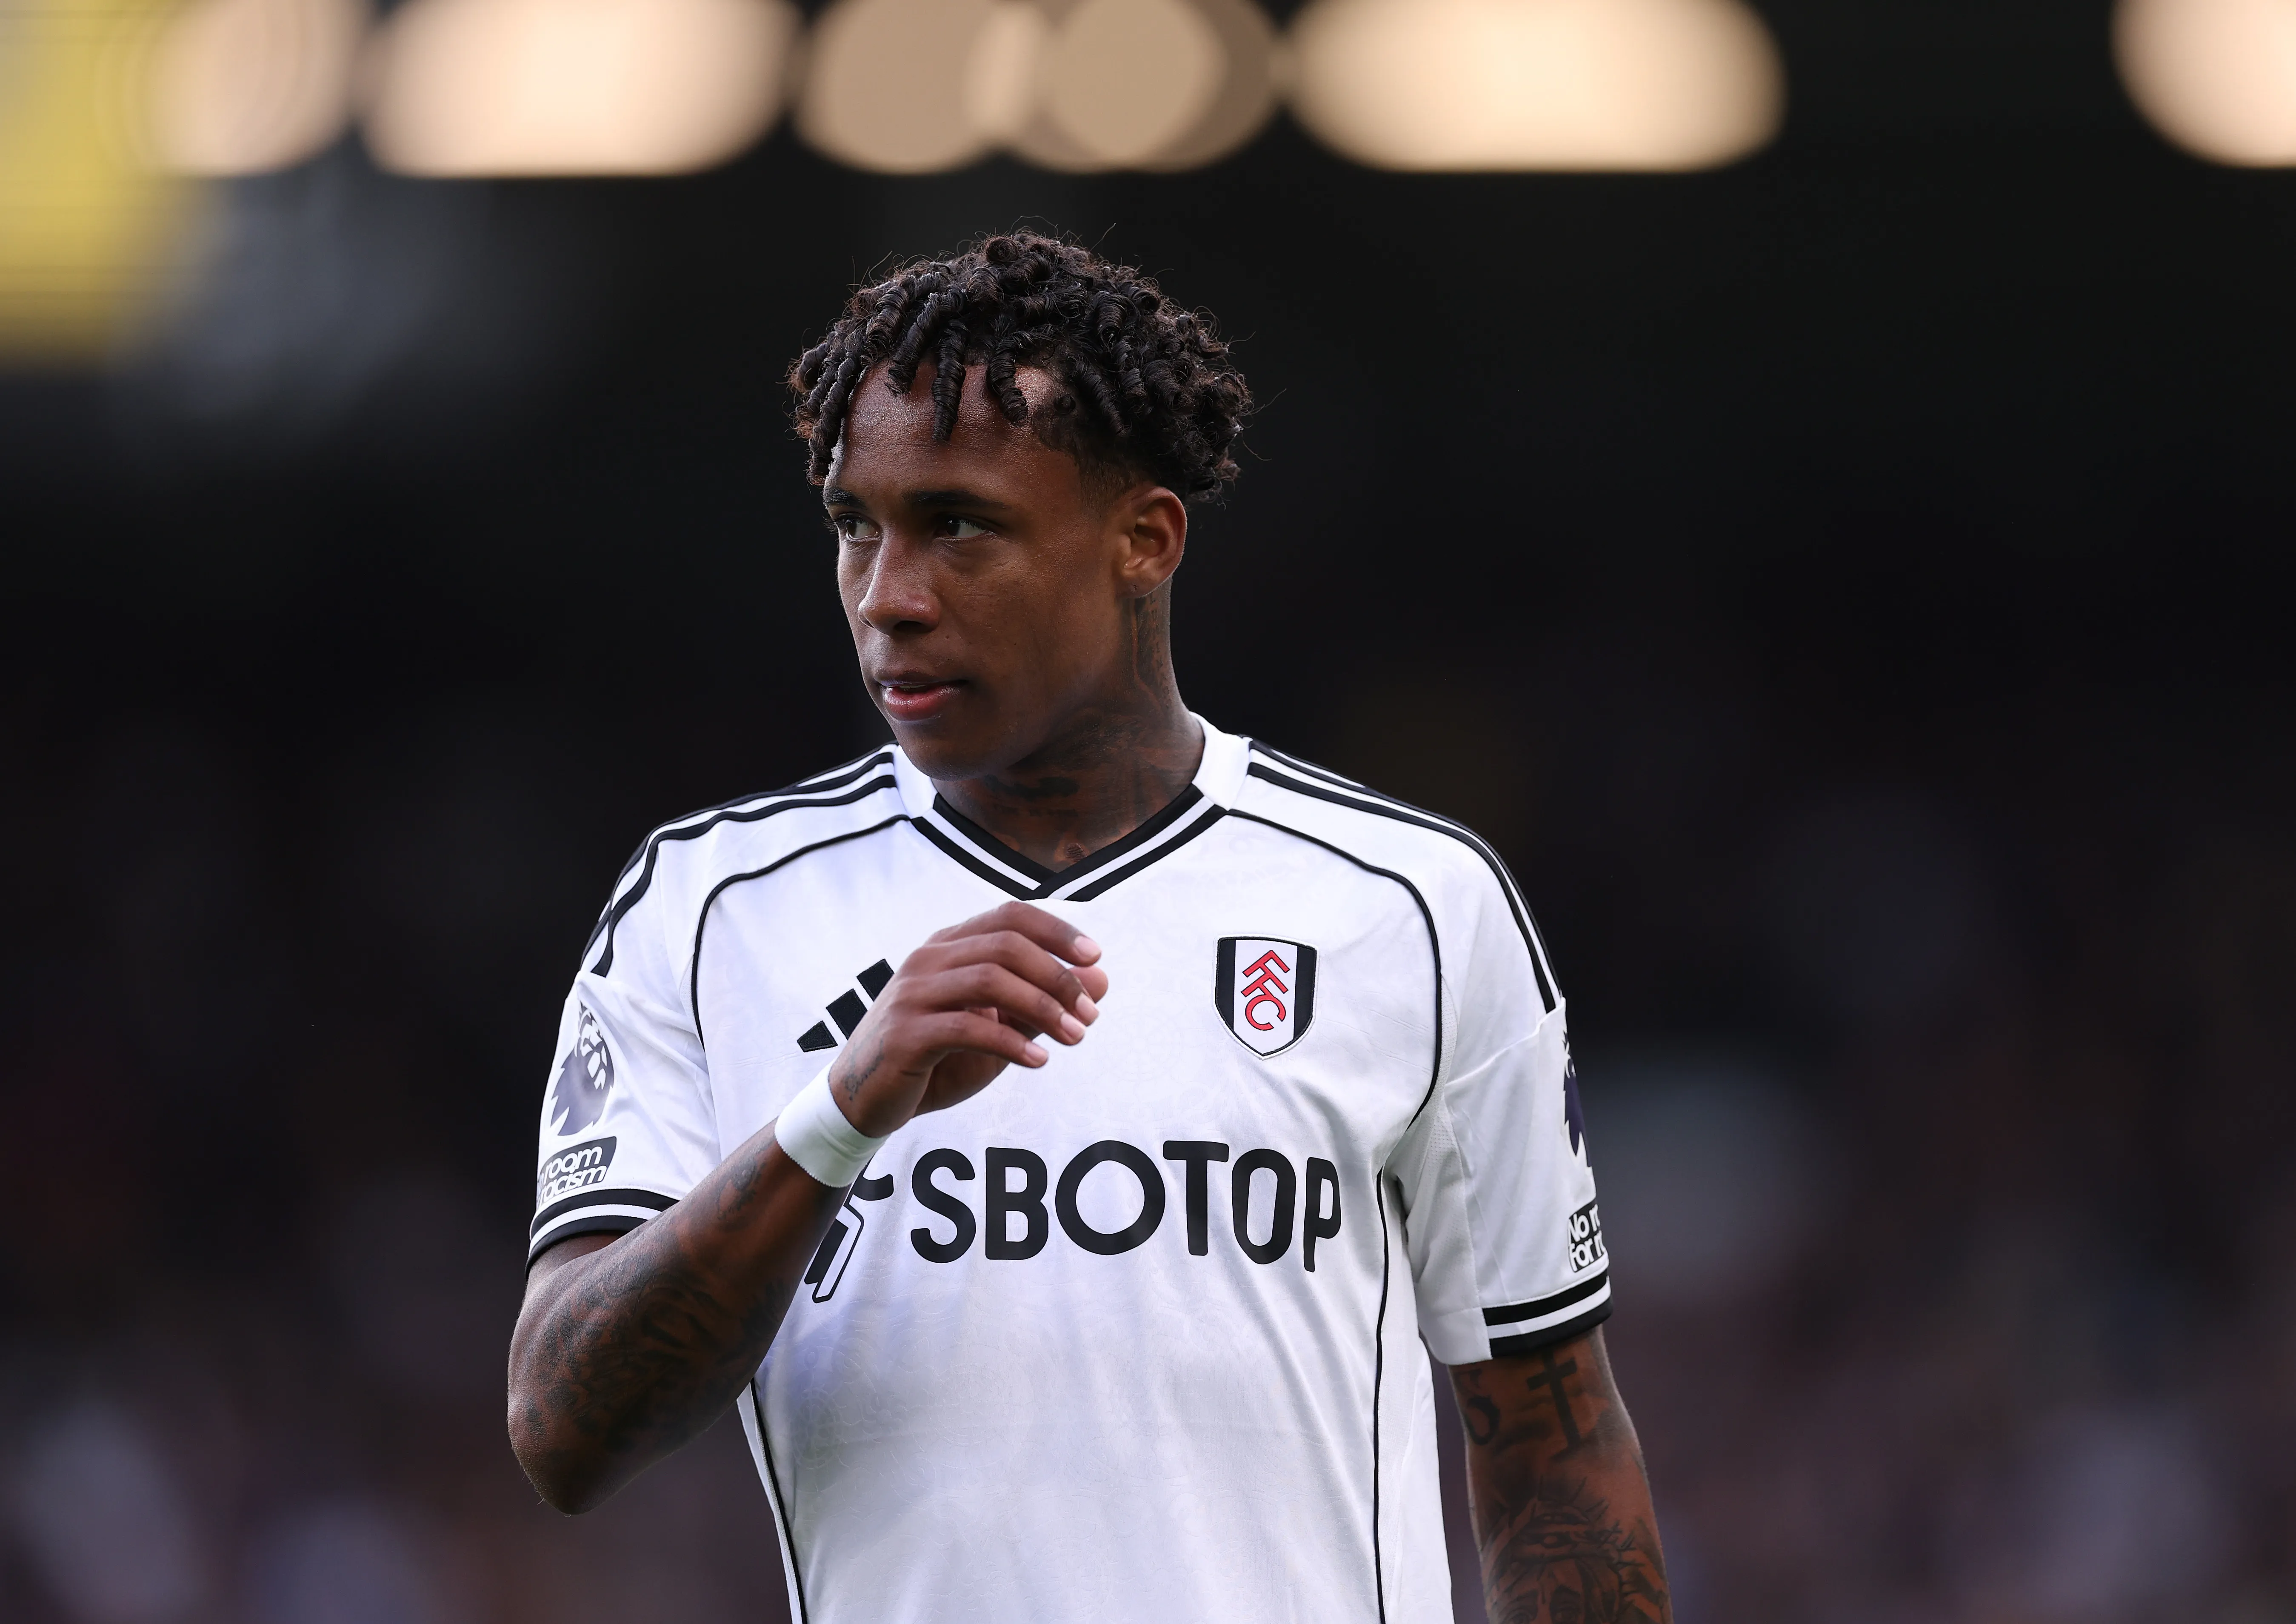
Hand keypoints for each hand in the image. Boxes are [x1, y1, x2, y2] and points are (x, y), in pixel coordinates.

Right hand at [827, 901, 1107, 1137]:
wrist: (863, 1099)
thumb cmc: (936, 1059)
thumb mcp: (997, 1027)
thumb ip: (1042, 1002)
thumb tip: (1102, 979)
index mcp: (948, 946)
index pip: (1008, 916)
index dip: (1056, 930)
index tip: (1095, 956)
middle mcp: (928, 960)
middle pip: (1005, 945)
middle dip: (1057, 977)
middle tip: (1090, 1013)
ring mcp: (912, 994)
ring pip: (989, 980)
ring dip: (1042, 1007)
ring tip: (1074, 1037)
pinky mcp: (904, 1034)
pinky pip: (967, 1028)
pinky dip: (1011, 1042)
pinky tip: (1038, 1061)